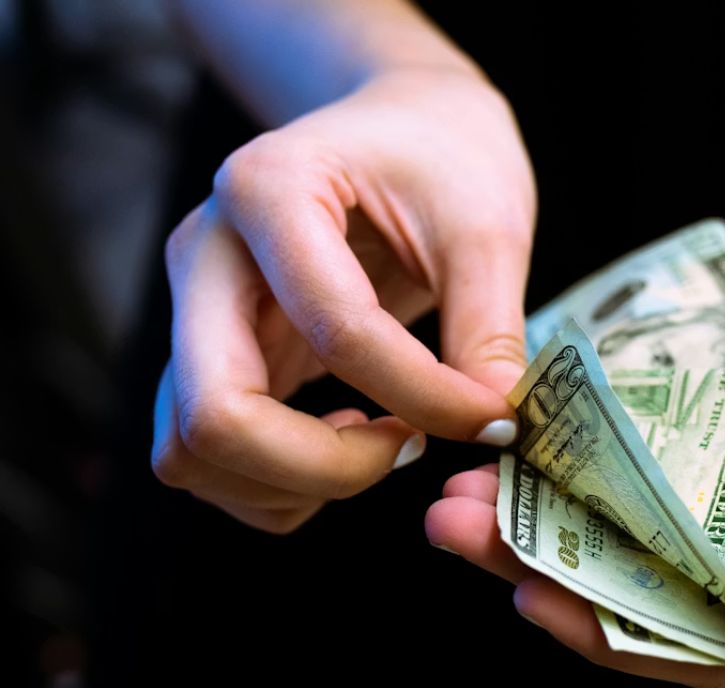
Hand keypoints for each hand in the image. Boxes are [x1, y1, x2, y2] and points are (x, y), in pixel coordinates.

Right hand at [151, 68, 535, 532]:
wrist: (401, 127)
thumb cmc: (442, 156)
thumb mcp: (486, 224)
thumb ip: (490, 329)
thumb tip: (493, 426)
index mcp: (268, 190)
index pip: (334, 329)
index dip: (422, 395)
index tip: (492, 417)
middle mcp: (205, 254)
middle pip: (213, 413)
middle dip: (323, 467)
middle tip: (409, 450)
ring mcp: (196, 310)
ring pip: (190, 451)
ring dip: (290, 483)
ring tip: (382, 445)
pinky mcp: (212, 355)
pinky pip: (207, 458)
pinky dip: (275, 484)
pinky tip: (347, 443)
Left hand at [428, 156, 724, 684]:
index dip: (631, 638)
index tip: (537, 600)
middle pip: (679, 594)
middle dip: (569, 571)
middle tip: (467, 530)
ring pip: (660, 531)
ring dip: (569, 514)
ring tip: (474, 486)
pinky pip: (669, 464)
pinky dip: (607, 457)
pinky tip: (538, 436)